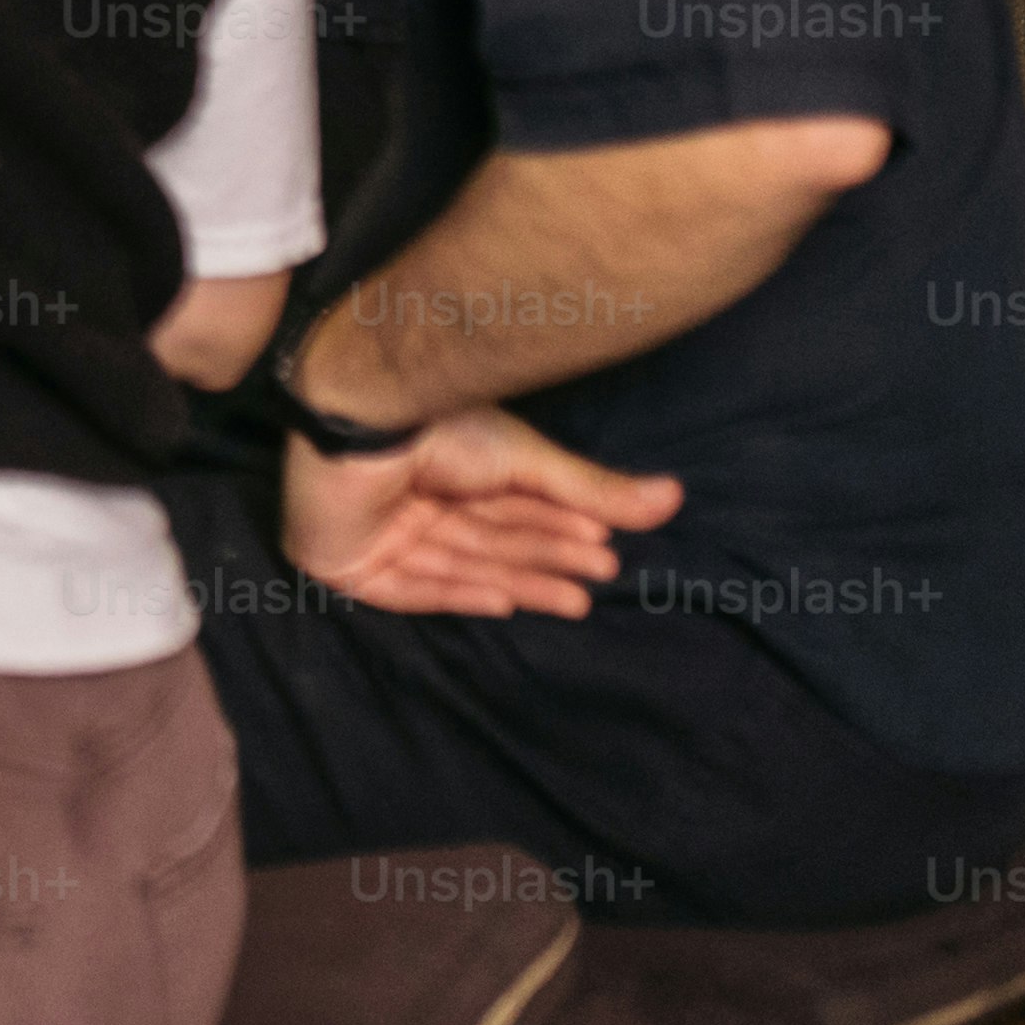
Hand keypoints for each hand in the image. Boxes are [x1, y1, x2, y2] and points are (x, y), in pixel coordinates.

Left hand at [284, 407, 685, 619]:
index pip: (509, 507)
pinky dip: (456, 593)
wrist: (362, 421)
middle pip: (490, 538)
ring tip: (577, 600)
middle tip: (601, 574)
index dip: (556, 528)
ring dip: (518, 583)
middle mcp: (415, 497)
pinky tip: (504, 603)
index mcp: (446, 465)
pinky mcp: (349, 560)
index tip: (605, 548)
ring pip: (459, 565)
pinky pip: (409, 587)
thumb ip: (591, 489)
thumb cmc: (439, 427)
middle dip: (545, 558)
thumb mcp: (527, 461)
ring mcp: (380, 529)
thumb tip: (675, 497)